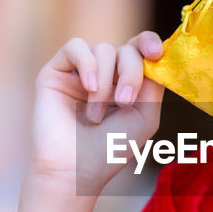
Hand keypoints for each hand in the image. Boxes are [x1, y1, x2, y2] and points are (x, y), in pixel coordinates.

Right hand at [31, 32, 164, 191]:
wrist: (75, 169)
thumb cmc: (110, 148)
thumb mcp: (145, 116)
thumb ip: (154, 83)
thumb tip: (155, 55)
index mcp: (126, 82)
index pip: (140, 49)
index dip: (150, 42)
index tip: (155, 53)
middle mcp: (105, 73)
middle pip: (127, 50)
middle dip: (131, 73)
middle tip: (124, 103)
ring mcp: (80, 71)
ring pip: (103, 49)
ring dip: (105, 83)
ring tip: (96, 115)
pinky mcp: (56, 71)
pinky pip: (75, 47)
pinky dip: (87, 64)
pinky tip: (87, 87)